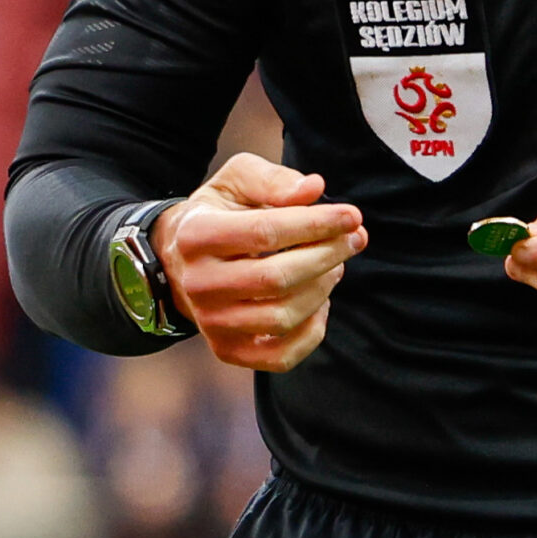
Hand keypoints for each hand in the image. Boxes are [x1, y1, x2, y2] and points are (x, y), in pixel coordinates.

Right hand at [155, 152, 365, 371]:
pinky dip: (312, 332)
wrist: (180, 260)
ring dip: (322, 289)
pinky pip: (281, 356)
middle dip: (327, 256)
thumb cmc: (220, 213)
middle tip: (356, 238)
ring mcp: (211, 323)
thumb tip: (313, 188)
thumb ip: (273, 180)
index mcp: (196, 236)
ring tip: (335, 265)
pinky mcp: (226, 350)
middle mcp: (198, 284)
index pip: (265, 233)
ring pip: (282, 317)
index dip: (316, 224)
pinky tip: (319, 301)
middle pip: (276, 279)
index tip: (353, 216)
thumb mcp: (236, 181)